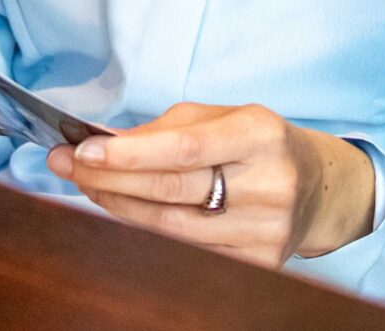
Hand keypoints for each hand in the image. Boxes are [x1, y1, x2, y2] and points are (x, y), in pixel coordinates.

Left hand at [45, 102, 373, 267]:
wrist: (319, 191)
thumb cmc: (258, 145)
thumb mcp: (222, 118)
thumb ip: (165, 130)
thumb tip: (102, 144)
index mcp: (260, 135)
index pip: (183, 149)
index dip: (129, 153)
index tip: (82, 150)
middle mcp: (268, 185)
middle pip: (171, 191)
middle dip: (110, 178)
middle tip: (66, 165)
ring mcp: (265, 232)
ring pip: (172, 229)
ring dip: (118, 207)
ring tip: (86, 185)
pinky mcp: (259, 265)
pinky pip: (186, 253)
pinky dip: (146, 233)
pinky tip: (121, 213)